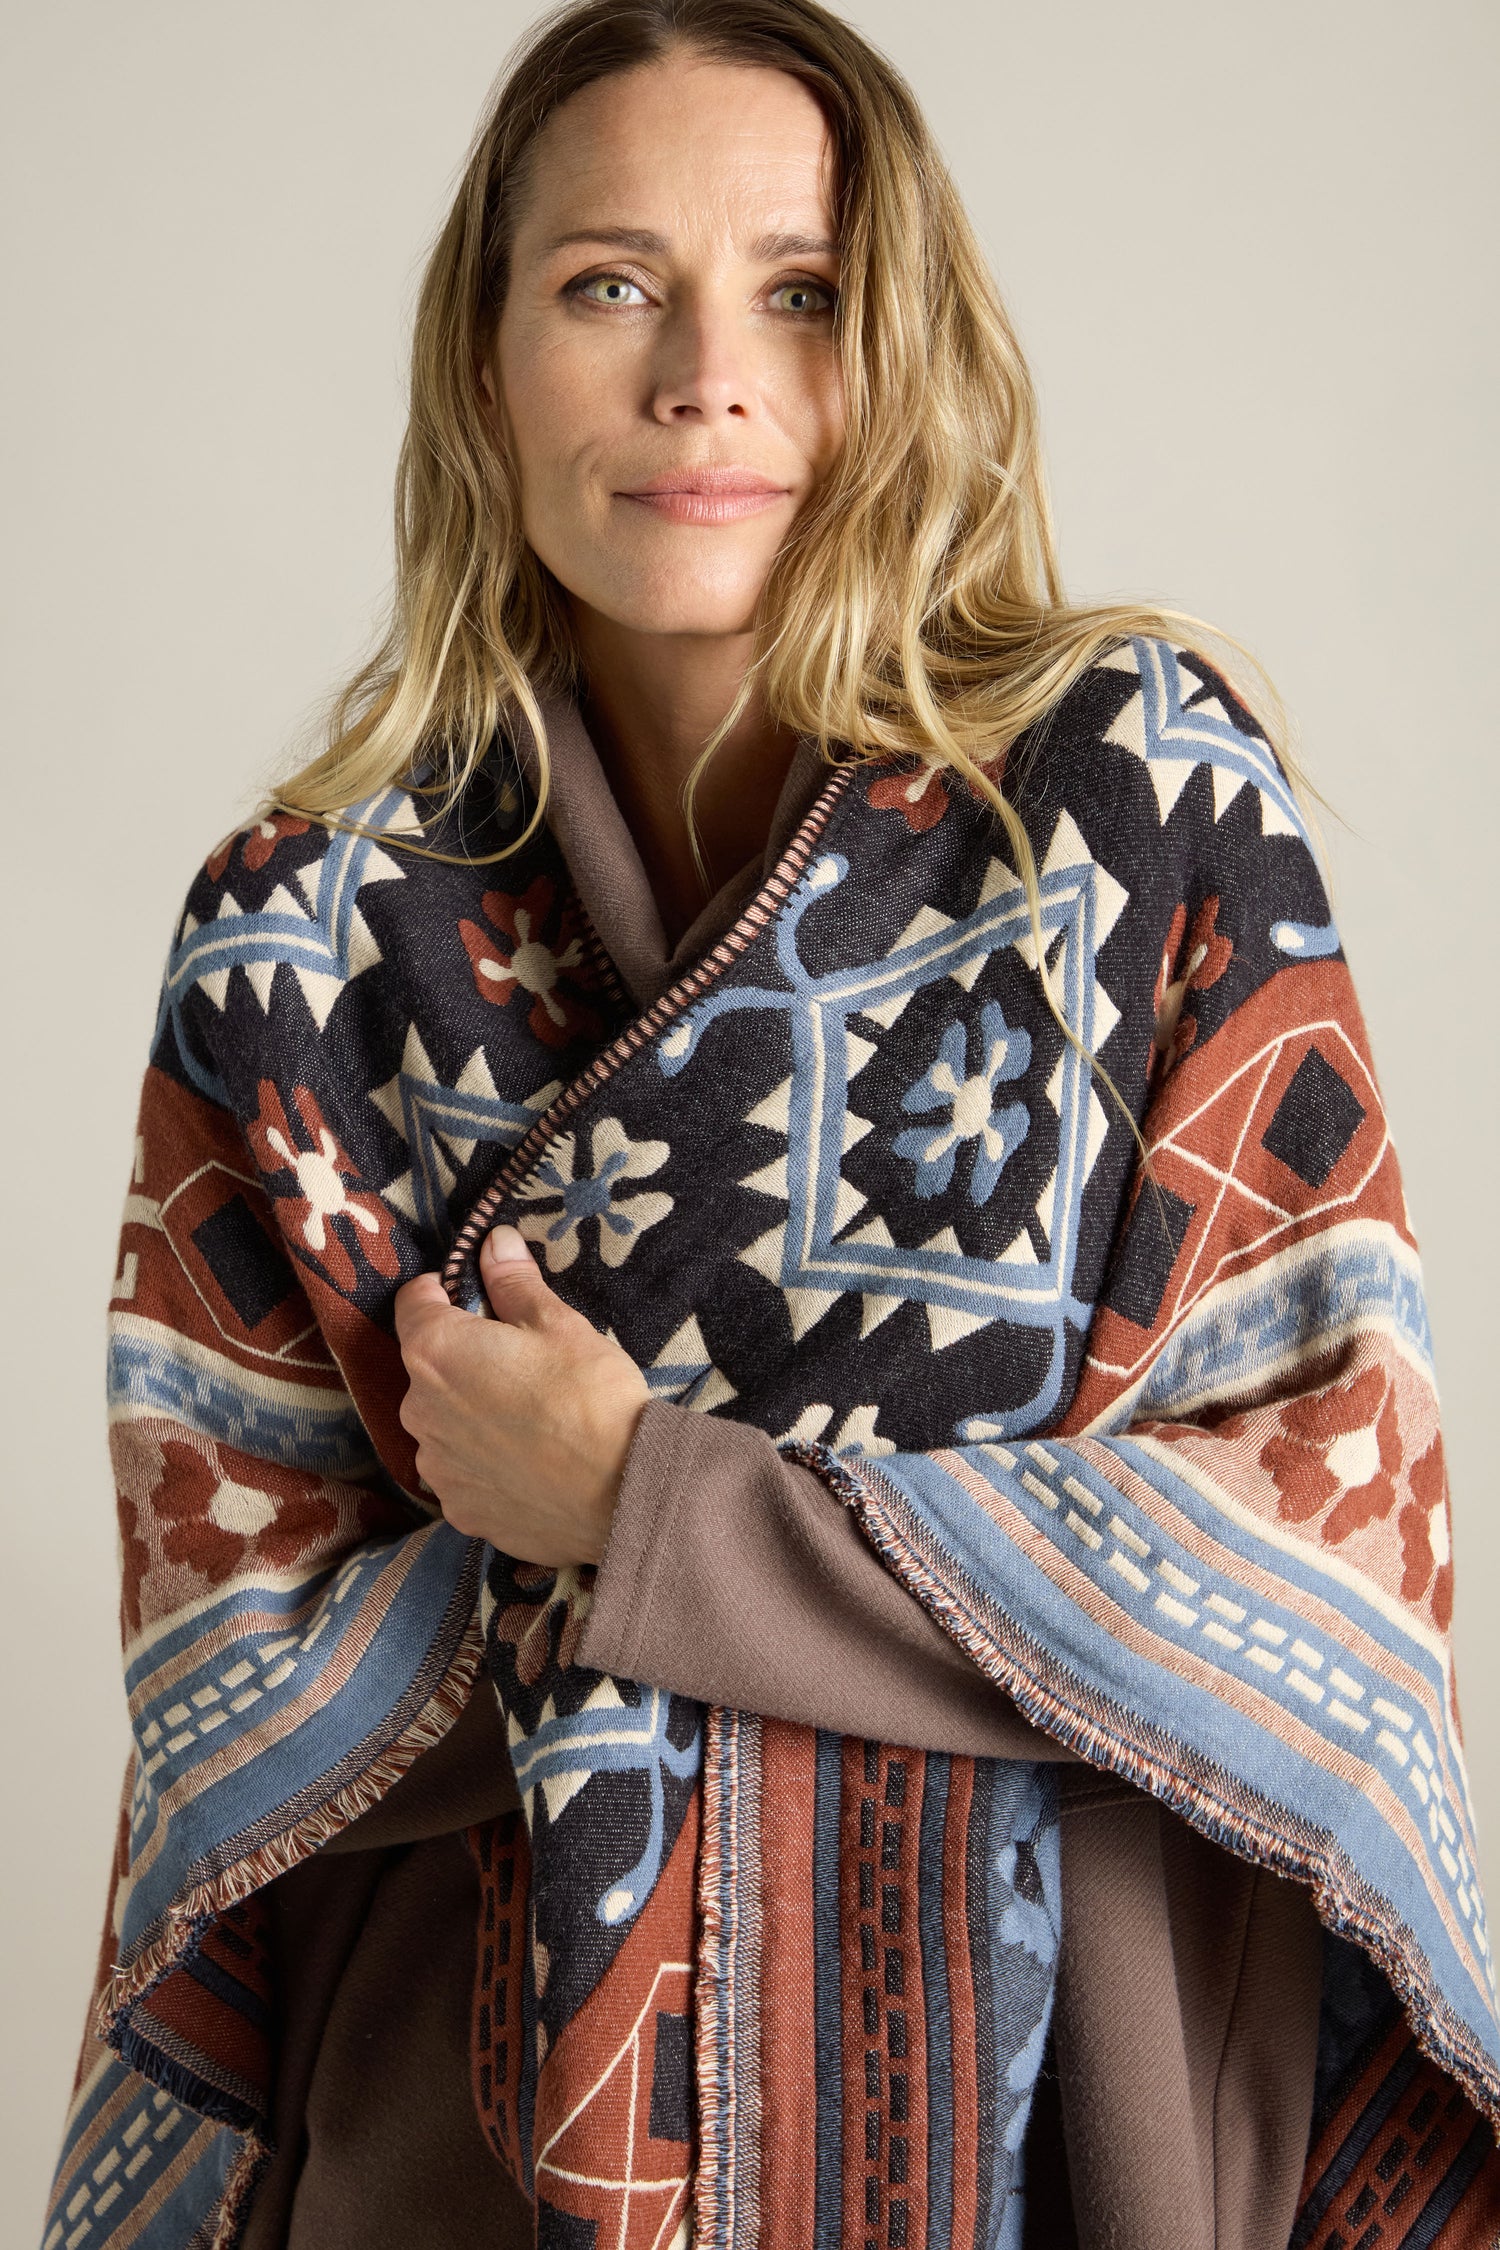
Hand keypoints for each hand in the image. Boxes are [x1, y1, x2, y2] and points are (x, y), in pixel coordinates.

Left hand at [393, 1226, 649, 1565]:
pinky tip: (530, 1462)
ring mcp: (437, 1467)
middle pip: (429, 1368)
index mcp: (437, 1352)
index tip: (478, 1297)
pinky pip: (463, 1472)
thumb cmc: (591, 1398)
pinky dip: (486, 1464)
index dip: (445, 1291)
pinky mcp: (460, 1510)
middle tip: (521, 1364)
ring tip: (529, 1420)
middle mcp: (419, 1411)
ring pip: (445, 1424)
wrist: (623, 1492)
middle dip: (465, 1360)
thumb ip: (514, 1283)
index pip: (413, 1301)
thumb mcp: (559, 1324)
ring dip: (472, 1415)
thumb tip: (494, 1244)